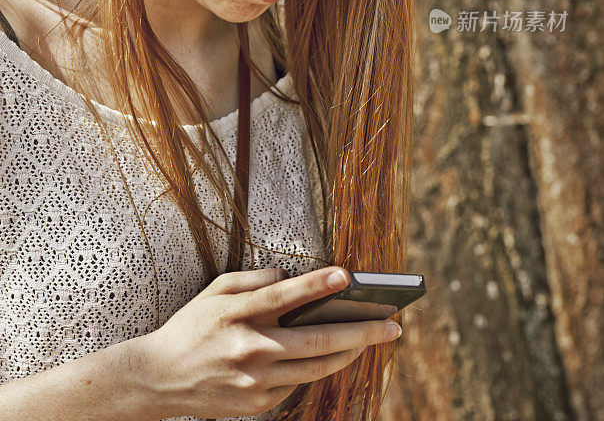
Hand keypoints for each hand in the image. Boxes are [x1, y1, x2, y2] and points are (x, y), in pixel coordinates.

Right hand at [134, 266, 401, 419]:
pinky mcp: (257, 406)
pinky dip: (319, 368)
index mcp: (235, 316)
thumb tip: (288, 280)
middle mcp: (248, 352)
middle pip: (315, 342)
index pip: (283, 298)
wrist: (158, 381)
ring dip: (351, 354)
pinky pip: (298, 385)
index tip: (347, 275)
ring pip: (315, 369)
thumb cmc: (190, 327)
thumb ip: (253, 281)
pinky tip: (338, 355)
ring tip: (376, 339)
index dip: (316, 285)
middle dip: (360, 333)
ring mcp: (254, 384)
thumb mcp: (214, 290)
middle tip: (393, 324)